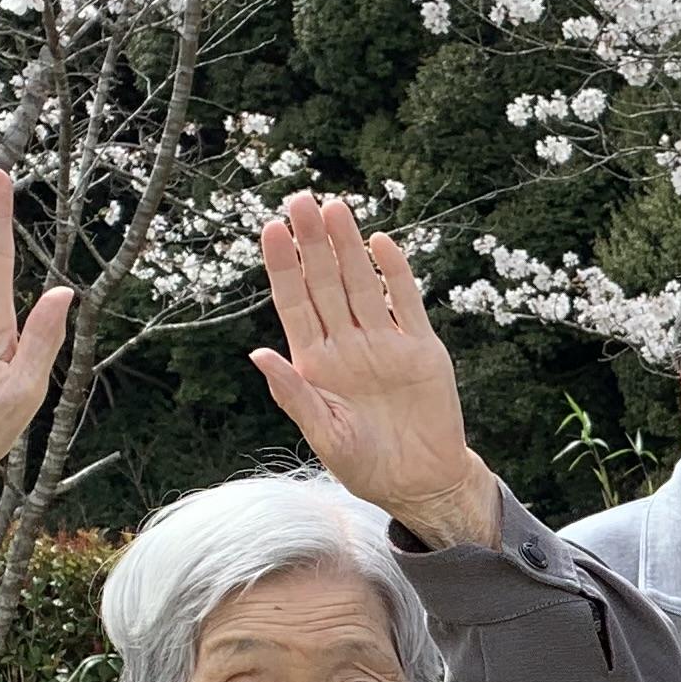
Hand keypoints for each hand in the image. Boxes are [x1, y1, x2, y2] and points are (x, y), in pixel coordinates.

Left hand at [249, 194, 497, 547]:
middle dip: (313, 242)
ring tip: (335, 208)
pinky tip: (381, 244)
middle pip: (325, 282)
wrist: (422, 482)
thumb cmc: (365, 465)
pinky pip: (405, 303)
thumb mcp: (323, 434)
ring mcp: (384, 343)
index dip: (283, 265)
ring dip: (348, 247)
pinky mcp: (421, 348)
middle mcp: (347, 345)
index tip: (271, 228)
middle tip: (302, 200)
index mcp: (316, 363)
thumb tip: (258, 354)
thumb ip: (293, 393)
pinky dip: (395, 274)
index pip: (294, 302)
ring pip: (362, 283)